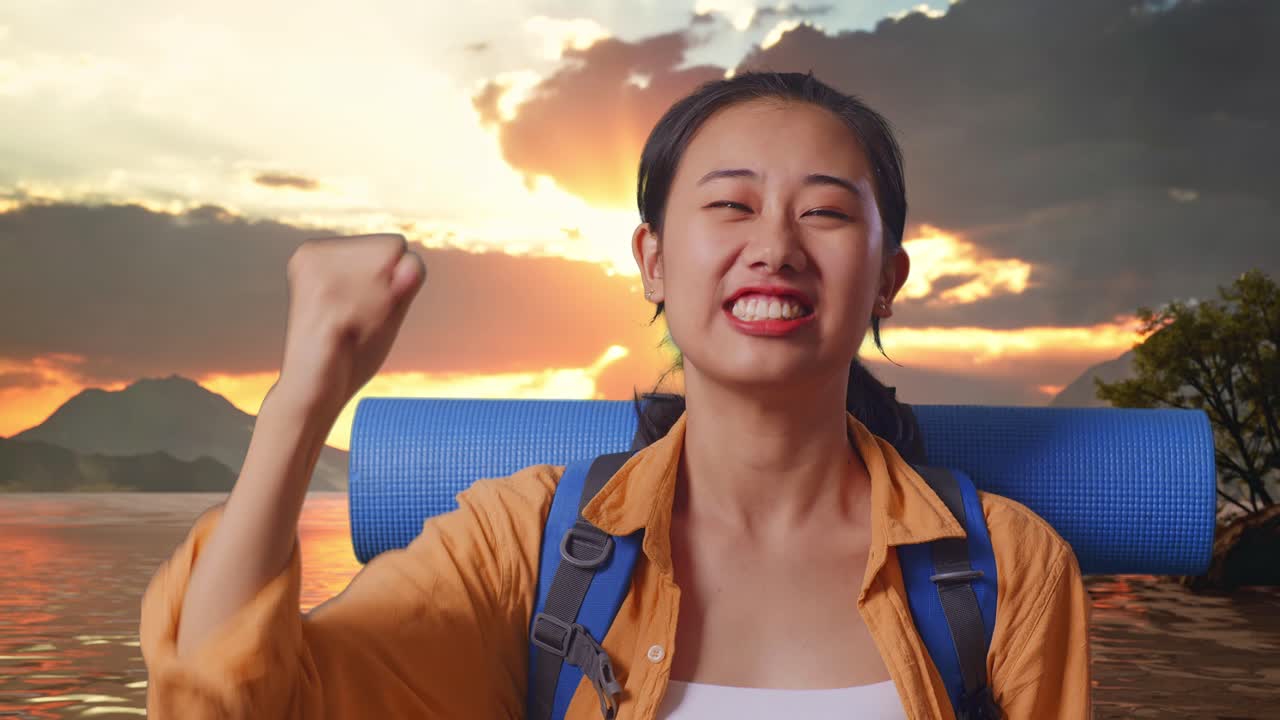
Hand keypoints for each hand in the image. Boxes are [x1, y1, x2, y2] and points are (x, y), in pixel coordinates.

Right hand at [275, 233, 425, 420]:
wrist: (311, 398)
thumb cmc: (348, 353)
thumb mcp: (384, 308)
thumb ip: (405, 279)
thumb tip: (410, 263)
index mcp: (319, 251)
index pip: (394, 245)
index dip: (393, 286)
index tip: (358, 311)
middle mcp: (313, 255)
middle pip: (395, 252)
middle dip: (390, 294)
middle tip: (356, 325)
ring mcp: (316, 278)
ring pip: (391, 277)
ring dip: (381, 313)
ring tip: (350, 333)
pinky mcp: (324, 304)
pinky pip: (382, 304)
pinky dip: (376, 326)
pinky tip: (347, 341)